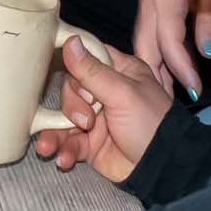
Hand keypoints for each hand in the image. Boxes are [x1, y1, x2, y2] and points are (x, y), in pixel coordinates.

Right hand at [33, 36, 175, 186]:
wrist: (161, 169)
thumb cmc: (151, 125)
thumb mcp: (122, 94)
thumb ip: (92, 71)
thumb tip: (70, 41)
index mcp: (119, 72)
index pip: (87, 57)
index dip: (74, 65)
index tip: (64, 72)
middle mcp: (105, 92)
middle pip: (70, 89)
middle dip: (71, 107)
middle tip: (86, 122)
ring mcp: (96, 119)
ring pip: (64, 117)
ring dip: (55, 132)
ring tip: (49, 146)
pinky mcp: (90, 143)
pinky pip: (68, 142)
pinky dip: (63, 149)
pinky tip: (62, 158)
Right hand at [132, 0, 210, 98]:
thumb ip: (209, 20)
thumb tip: (208, 53)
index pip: (169, 41)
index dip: (180, 67)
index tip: (194, 89)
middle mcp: (149, 1)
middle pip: (145, 46)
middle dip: (156, 75)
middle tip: (169, 103)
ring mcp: (145, 0)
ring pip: (142, 40)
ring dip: (152, 66)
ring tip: (165, 91)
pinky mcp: (148, 0)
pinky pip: (146, 31)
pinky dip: (153, 51)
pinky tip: (164, 66)